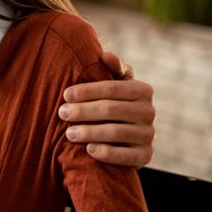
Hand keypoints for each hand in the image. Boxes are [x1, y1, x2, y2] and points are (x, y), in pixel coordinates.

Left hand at [59, 50, 155, 167]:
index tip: (65, 95)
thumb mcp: (115, 84)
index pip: (112, 88)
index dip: (87, 91)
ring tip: (69, 133)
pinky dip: (108, 153)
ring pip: (117, 132)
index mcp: (143, 90)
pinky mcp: (146, 155)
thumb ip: (113, 69)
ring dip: (90, 132)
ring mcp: (149, 134)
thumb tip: (106, 55)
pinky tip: (89, 150)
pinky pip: (128, 156)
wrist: (125, 137)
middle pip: (112, 109)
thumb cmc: (113, 103)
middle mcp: (149, 111)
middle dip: (84, 111)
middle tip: (62, 113)